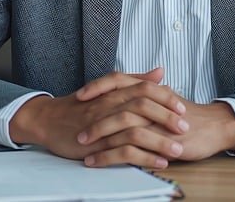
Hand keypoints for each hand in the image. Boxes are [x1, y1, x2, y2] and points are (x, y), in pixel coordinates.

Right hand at [9, 68, 189, 168]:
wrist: (48, 120)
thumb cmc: (80, 106)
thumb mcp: (109, 89)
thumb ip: (135, 80)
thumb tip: (160, 72)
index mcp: (114, 90)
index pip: (145, 89)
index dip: (165, 98)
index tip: (183, 107)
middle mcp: (108, 104)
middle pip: (142, 106)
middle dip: (166, 117)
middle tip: (185, 127)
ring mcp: (102, 124)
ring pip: (134, 129)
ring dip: (158, 140)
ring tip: (177, 150)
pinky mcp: (97, 144)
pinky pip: (123, 151)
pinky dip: (143, 157)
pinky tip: (158, 162)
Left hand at [78, 95, 234, 165]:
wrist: (215, 127)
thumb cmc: (189, 115)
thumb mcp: (165, 99)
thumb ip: (146, 92)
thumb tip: (127, 90)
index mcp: (149, 90)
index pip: (118, 81)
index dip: (98, 87)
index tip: (80, 96)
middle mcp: (151, 103)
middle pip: (115, 105)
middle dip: (93, 118)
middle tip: (77, 130)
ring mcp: (155, 122)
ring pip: (121, 127)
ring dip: (99, 139)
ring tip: (83, 149)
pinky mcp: (159, 141)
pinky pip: (130, 148)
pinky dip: (111, 155)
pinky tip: (99, 161)